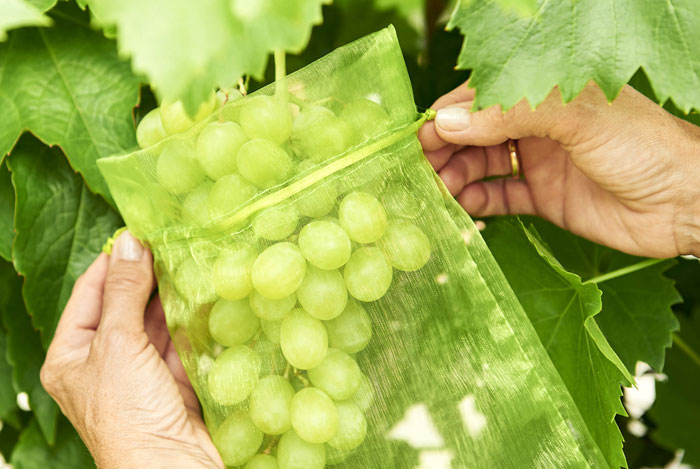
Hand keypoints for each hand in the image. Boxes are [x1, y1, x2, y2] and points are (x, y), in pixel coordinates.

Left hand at [41, 231, 222, 468]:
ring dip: (171, 295)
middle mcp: (103, 361)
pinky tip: (203, 295)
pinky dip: (191, 319)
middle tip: (172, 242)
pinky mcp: (172, 380)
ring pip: (155, 321)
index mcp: (71, 355)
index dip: (113, 261)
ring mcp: (140, 371)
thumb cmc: (129, 415)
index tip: (140, 231)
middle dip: (146, 276)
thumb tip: (130, 241)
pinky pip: (180, 340)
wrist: (172, 468)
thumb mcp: (119, 345)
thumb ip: (125, 292)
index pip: (89, 293)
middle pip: (124, 305)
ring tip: (190, 261)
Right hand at [419, 82, 699, 257]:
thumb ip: (510, 114)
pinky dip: (478, 203)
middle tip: (421, 171)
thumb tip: (447, 121)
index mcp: (544, 93)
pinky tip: (462, 209)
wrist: (685, 203)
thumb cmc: (640, 146)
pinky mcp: (544, 198)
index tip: (418, 138)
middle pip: (475, 134)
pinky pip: (500, 198)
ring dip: (456, 177)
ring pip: (482, 166)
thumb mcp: (576, 117)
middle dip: (445, 149)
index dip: (447, 116)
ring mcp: (538, 162)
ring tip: (438, 193)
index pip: (481, 98)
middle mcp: (537, 126)